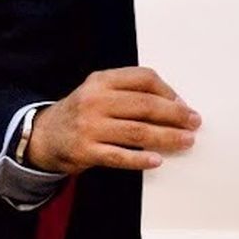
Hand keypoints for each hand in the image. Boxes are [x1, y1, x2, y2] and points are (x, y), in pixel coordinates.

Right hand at [28, 66, 199, 173]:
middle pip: (144, 105)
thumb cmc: (82, 112)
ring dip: (166, 137)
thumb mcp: (99, 90)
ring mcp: (89, 126)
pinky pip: (119, 156)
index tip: (184, 104)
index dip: (168, 91)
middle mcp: (95, 100)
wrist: (44, 136)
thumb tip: (174, 104)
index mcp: (102, 80)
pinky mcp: (85, 151)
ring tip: (186, 140)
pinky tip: (158, 160)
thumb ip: (130, 91)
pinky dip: (140, 159)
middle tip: (194, 122)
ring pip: (137, 131)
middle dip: (175, 114)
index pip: (143, 78)